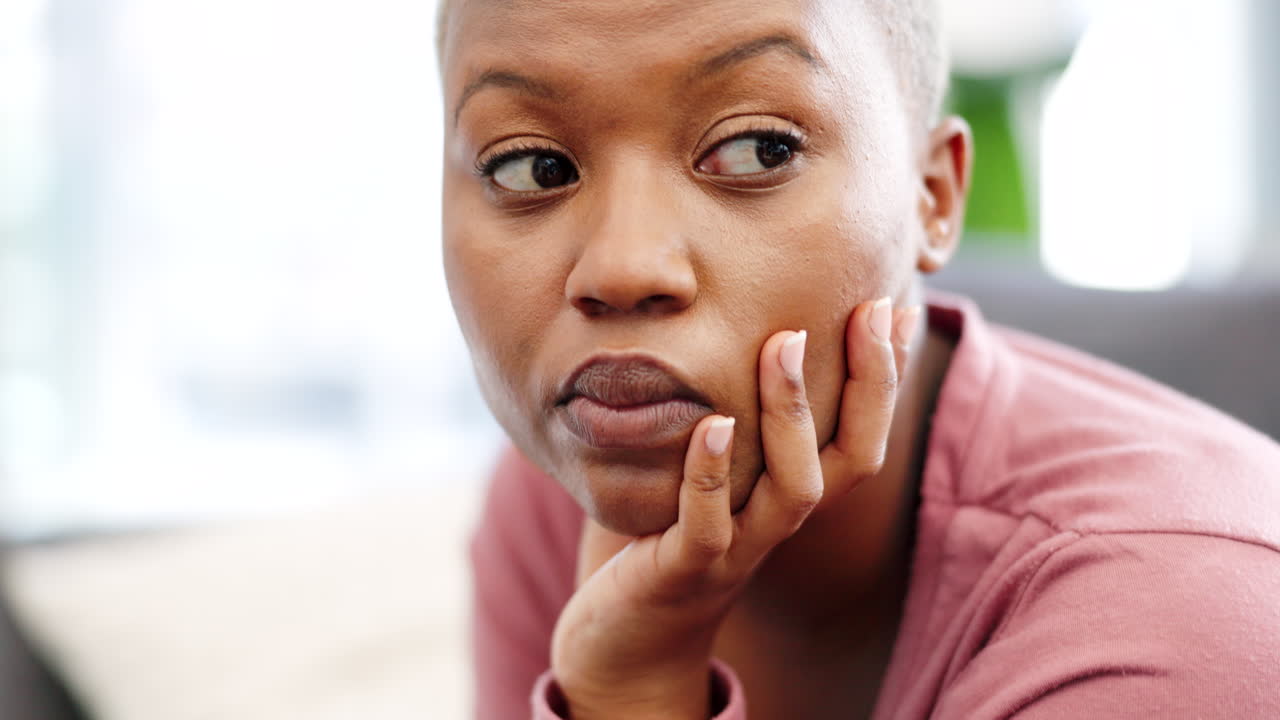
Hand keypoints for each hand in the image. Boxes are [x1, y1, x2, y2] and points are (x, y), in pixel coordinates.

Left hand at [550, 297, 917, 719]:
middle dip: (869, 385)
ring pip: (792, 490)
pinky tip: (712, 424)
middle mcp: (779, 521)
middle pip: (851, 460)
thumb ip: (741, 413)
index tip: (895, 307)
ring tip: (783, 345)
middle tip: (866, 313)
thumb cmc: (675, 530)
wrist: (631, 633)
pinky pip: (706, 524)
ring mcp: (737, 548)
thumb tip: (759, 330)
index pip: (863, 434)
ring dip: (791, 414)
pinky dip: (709, 474)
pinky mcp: (685, 568)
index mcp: (794, 493)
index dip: (887, 377)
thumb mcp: (719, 469)